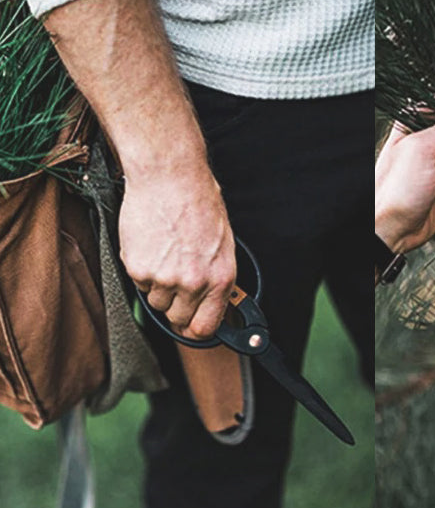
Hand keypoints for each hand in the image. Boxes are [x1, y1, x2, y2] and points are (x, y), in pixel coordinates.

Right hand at [120, 164, 236, 339]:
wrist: (169, 177)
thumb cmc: (198, 202)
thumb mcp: (222, 244)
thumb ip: (216, 277)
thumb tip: (211, 302)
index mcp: (220, 279)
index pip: (205, 328)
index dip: (195, 330)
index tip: (190, 326)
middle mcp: (194, 283)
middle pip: (177, 318)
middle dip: (176, 305)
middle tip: (175, 281)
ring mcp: (165, 279)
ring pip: (155, 302)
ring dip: (158, 287)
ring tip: (165, 254)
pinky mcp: (139, 269)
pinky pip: (138, 284)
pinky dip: (142, 270)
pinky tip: (151, 245)